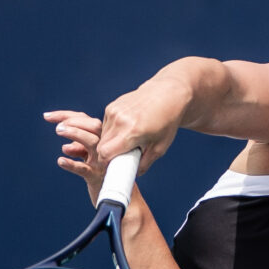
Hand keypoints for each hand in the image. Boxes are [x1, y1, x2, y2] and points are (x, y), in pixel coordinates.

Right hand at [45, 81, 182, 198]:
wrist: (167, 94)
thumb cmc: (167, 121)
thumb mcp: (161, 147)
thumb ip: (145, 164)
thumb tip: (133, 174)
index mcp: (132, 131)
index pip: (105, 154)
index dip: (107, 164)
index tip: (114, 167)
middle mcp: (119, 120)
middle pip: (101, 146)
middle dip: (108, 155)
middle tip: (122, 157)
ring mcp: (114, 111)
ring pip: (102, 136)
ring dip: (110, 143)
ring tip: (128, 142)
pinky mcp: (112, 106)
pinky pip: (105, 125)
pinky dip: (112, 132)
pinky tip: (126, 130)